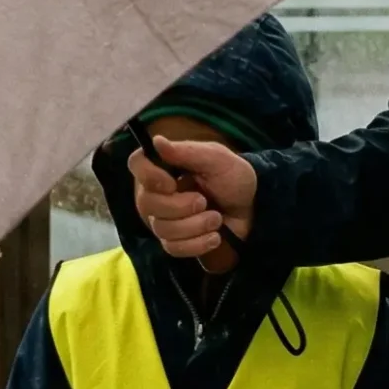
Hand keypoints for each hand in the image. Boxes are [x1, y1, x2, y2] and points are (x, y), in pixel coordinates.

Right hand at [126, 138, 256, 259]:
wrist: (251, 209)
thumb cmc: (233, 178)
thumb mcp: (216, 159)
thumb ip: (187, 151)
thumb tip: (156, 141)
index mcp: (165, 166)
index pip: (137, 164)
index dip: (149, 176)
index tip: (171, 182)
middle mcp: (157, 192)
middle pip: (147, 203)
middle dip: (180, 206)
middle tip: (204, 201)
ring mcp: (164, 219)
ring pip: (162, 229)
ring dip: (195, 225)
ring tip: (216, 218)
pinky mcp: (175, 241)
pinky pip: (173, 248)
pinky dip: (198, 244)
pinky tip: (215, 237)